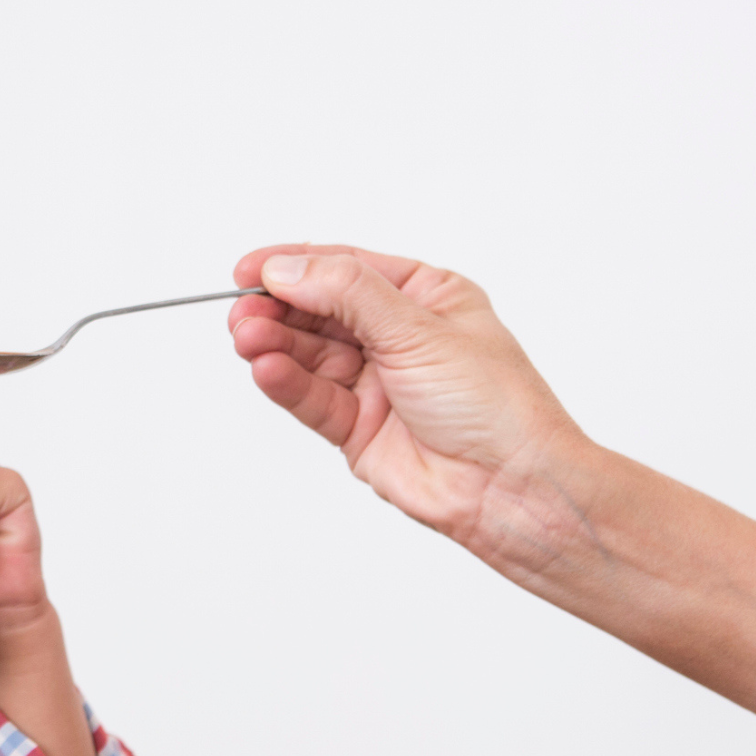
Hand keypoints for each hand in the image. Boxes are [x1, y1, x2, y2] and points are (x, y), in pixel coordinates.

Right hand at [228, 244, 589, 551]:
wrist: (513, 490)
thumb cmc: (497, 406)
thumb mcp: (420, 329)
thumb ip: (347, 294)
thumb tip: (288, 269)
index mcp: (424, 297)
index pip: (345, 268)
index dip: (294, 264)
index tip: (248, 269)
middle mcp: (396, 337)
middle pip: (318, 311)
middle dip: (277, 308)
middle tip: (241, 309)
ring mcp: (375, 383)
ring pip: (308, 355)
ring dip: (274, 344)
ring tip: (247, 339)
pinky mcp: (357, 428)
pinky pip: (311, 398)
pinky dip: (285, 382)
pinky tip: (266, 368)